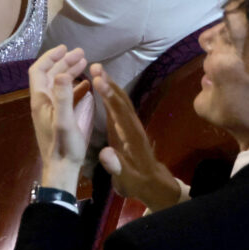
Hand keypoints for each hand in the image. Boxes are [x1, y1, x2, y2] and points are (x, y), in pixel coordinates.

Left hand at [28, 45, 88, 193]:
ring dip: (70, 72)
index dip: (50, 57)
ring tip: (85, 63)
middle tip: (82, 53)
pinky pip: (65, 96)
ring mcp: (50, 111)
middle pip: (50, 75)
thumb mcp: (65, 120)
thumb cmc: (64, 146)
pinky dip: (75, 87)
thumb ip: (64, 96)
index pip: (39, 70)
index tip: (65, 48)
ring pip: (58, 85)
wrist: (62, 170)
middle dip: (64, 62)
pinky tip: (86, 85)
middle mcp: (43, 103)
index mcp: (41, 100)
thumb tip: (62, 73)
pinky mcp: (58, 118)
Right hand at [92, 64, 181, 211]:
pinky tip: (102, 85)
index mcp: (131, 137)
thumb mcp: (125, 180)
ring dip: (111, 84)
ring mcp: (131, 125)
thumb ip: (116, 167)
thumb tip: (106, 153)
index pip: (120, 113)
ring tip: (97, 69)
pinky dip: (111, 93)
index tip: (99, 81)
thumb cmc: (136, 183)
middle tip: (95, 66)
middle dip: (109, 83)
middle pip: (122, 101)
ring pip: (122, 100)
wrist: (152, 183)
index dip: (109, 97)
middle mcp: (133, 126)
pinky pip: (119, 106)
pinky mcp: (127, 126)